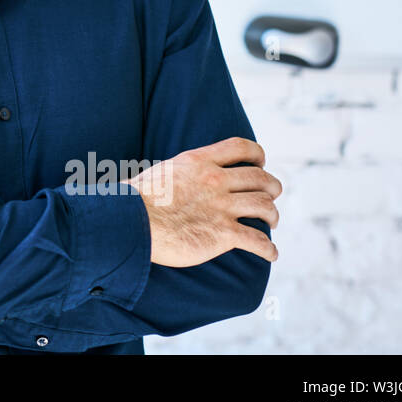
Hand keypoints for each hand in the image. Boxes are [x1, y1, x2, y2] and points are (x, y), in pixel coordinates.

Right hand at [120, 137, 280, 266]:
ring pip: (264, 206)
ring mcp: (220, 207)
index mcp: (198, 161)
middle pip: (260, 179)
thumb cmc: (134, 199)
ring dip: (272, 215)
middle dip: (272, 187)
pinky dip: (268, 249)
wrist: (129, 221)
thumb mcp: (160, 172)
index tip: (260, 164)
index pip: (240, 148)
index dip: (257, 155)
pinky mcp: (222, 234)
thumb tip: (169, 179)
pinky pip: (257, 241)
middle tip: (271, 196)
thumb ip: (177, 173)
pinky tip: (270, 254)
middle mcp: (214, 181)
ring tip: (271, 222)